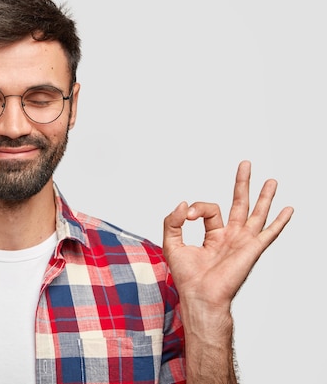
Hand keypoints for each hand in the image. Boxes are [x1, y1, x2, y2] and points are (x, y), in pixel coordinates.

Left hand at [162, 160, 292, 310]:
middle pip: (239, 203)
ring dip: (264, 196)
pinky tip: (288, 209)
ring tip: (271, 180)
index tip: (186, 215)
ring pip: (256, 213)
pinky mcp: (251, 249)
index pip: (208, 209)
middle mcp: (231, 236)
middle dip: (242, 183)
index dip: (196, 208)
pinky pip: (269, 233)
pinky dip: (279, 221)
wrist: (200, 295)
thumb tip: (183, 203)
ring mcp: (243, 242)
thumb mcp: (172, 243)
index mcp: (214, 235)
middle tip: (246, 164)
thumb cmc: (187, 276)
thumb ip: (173, 221)